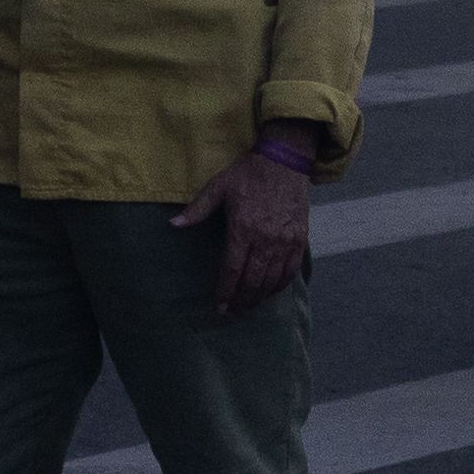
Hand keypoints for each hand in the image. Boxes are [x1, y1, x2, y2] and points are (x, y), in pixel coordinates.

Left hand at [170, 144, 314, 316]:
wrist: (284, 161)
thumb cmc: (248, 174)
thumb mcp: (218, 186)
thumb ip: (197, 209)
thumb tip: (173, 224)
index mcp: (243, 228)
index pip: (232, 270)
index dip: (225, 291)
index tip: (219, 306)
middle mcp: (265, 239)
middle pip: (252, 281)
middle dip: (241, 300)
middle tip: (232, 312)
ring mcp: (285, 241)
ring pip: (272, 280)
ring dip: (259, 297)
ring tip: (248, 306)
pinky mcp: (299, 239)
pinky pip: (291, 271)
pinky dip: (280, 286)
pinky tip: (270, 292)